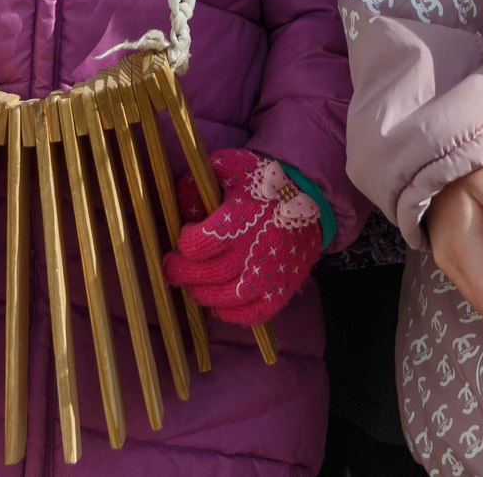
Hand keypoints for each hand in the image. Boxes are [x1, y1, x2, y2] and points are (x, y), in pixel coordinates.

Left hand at [162, 149, 324, 324]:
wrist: (308, 195)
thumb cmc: (261, 181)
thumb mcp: (228, 167)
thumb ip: (197, 182)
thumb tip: (180, 204)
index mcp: (240, 218)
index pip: (198, 244)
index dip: (184, 243)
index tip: (185, 236)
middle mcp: (254, 249)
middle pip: (207, 275)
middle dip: (182, 274)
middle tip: (174, 268)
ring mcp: (270, 273)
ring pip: (225, 298)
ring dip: (202, 295)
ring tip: (195, 284)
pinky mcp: (282, 289)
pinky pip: (253, 315)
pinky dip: (231, 315)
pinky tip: (220, 304)